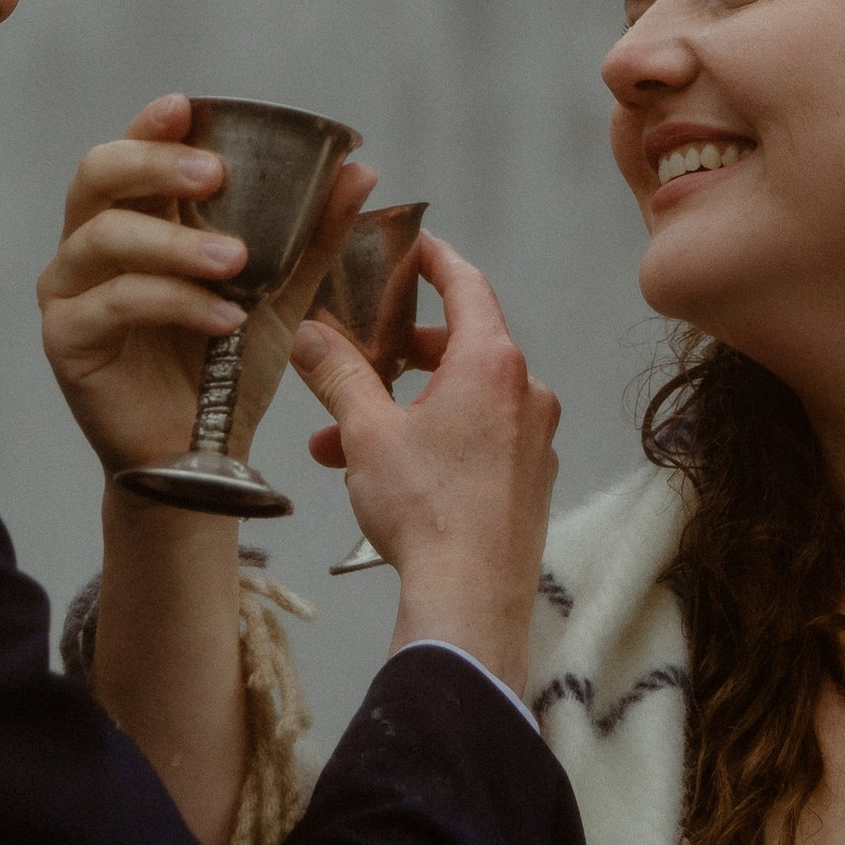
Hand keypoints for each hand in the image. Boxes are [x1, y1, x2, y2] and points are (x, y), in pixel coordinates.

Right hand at [37, 93, 375, 480]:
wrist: (203, 452)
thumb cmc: (229, 363)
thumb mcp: (282, 293)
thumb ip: (313, 234)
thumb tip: (359, 169)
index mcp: (137, 216)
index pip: (132, 151)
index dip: (153, 125)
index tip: (189, 108)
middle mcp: (90, 242)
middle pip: (98, 176)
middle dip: (157, 165)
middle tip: (216, 175)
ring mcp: (70, 289)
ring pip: (104, 237)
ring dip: (175, 243)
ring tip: (236, 262)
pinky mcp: (67, 338)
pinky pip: (114, 303)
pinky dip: (173, 302)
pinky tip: (223, 318)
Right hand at [286, 235, 557, 689]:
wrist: (472, 600)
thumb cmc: (428, 510)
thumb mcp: (368, 432)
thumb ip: (338, 374)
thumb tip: (310, 334)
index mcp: (493, 363)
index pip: (467, 284)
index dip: (434, 259)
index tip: (410, 245)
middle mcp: (526, 392)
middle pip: (460, 347)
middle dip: (398, 355)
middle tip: (357, 356)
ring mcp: (534, 438)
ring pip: (461, 402)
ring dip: (403, 410)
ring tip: (340, 441)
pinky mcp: (530, 479)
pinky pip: (478, 440)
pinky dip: (433, 441)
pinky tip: (384, 474)